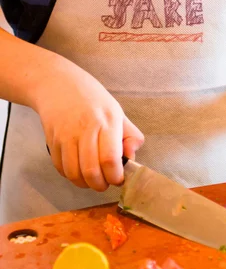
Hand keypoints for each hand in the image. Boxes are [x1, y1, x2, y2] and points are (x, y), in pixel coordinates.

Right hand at [34, 56, 143, 191]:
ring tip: (92, 179)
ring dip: (85, 184)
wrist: (58, 84)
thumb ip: (130, 136)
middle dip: (101, 185)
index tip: (119, 178)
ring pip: (74, 174)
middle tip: (105, 182)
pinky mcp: (52, 140)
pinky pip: (61, 168)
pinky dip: (70, 176)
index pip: (110, 158)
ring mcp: (66, 135)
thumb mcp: (117, 111)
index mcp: (108, 120)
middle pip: (91, 171)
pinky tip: (78, 169)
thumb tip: (131, 159)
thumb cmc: (92, 98)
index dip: (115, 176)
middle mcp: (86, 128)